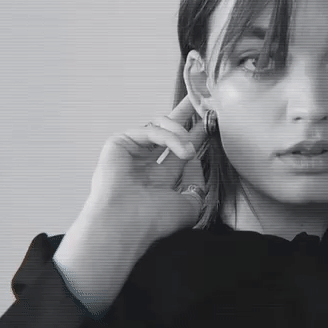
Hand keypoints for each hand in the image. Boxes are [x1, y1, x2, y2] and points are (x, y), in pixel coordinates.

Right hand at [85, 95, 206, 256]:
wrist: (126, 226)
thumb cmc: (152, 221)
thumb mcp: (189, 204)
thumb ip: (197, 182)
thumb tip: (195, 159)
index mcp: (158, 177)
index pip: (179, 150)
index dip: (194, 136)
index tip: (209, 123)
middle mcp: (145, 162)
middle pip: (167, 130)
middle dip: (184, 114)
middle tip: (199, 100)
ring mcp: (131, 152)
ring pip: (160, 126)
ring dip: (181, 133)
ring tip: (190, 150)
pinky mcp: (119, 143)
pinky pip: (150, 130)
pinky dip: (169, 137)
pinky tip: (182, 151)